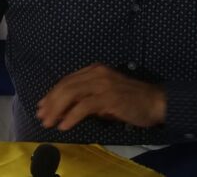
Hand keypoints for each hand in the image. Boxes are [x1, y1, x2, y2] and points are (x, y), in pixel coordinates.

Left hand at [36, 63, 165, 130]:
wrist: (155, 102)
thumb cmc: (131, 101)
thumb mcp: (105, 97)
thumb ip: (86, 100)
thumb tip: (65, 112)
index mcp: (95, 70)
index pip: (67, 80)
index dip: (52, 94)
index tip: (41, 106)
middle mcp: (96, 73)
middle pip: (66, 86)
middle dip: (50, 102)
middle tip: (41, 117)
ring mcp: (103, 84)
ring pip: (71, 93)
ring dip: (57, 109)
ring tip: (49, 123)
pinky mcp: (108, 97)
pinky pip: (84, 106)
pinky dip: (71, 116)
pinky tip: (64, 126)